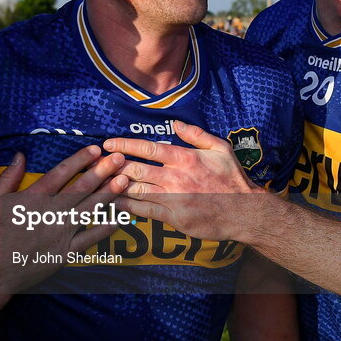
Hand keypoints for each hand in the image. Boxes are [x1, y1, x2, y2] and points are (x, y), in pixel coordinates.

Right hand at [0, 145, 127, 293]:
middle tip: (118, 159)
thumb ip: (9, 177)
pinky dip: (105, 228)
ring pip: (90, 209)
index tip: (94, 149)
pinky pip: (90, 239)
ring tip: (124, 180)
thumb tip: (20, 155)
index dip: (79, 160)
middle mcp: (51, 213)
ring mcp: (61, 233)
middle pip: (81, 188)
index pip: (61, 173)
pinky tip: (119, 217)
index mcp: (34, 198)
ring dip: (108, 194)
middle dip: (102, 171)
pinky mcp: (65, 253)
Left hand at [103, 119, 267, 242]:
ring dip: (114, 186)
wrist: (245, 211)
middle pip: (135, 169)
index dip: (124, 145)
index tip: (108, 144)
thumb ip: (196, 134)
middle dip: (112, 166)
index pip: (147, 148)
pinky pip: (143, 211)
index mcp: (184, 158)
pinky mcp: (173, 217)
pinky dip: (126, 207)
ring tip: (98, 183)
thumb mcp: (220, 149)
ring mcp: (173, 198)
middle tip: (96, 164)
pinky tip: (113, 203)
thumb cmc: (232, 179)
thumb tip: (175, 123)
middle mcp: (175, 176)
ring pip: (135, 190)